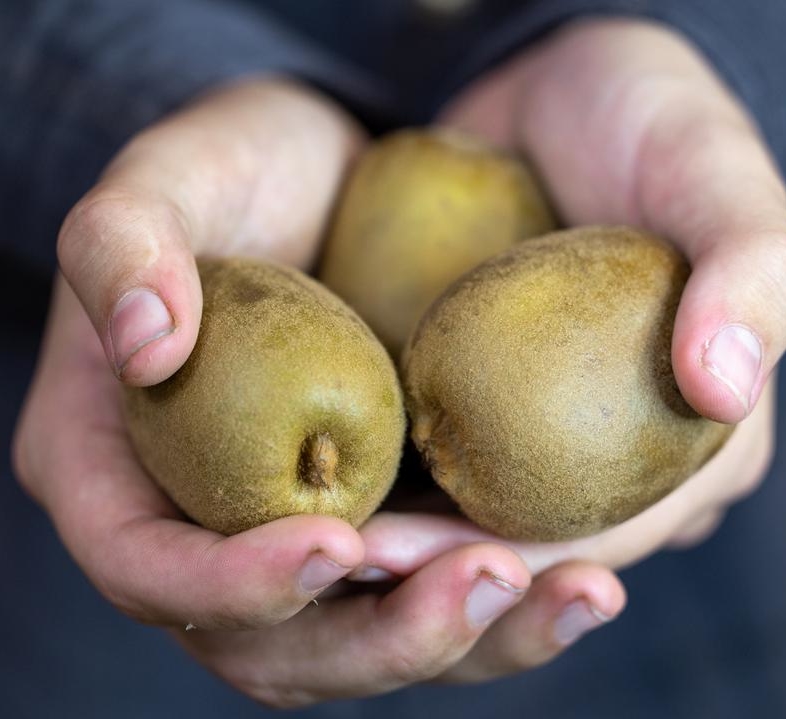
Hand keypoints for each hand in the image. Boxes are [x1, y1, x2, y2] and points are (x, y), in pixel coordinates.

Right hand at [12, 77, 624, 705]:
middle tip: (488, 580)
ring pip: (368, 635)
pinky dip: (505, 598)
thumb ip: (122, 242)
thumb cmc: (233, 174)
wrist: (323, 177)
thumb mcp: (166, 180)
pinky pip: (429, 582)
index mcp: (117, 473)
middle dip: (384, 637)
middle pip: (275, 646)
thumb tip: (144, 343)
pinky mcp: (382, 512)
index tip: (337, 543)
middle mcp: (207, 527)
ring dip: (471, 637)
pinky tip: (582, 567)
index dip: (231, 587)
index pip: (150, 570)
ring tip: (577, 589)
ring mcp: (300, 531)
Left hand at [351, 17, 785, 608]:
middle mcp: (620, 457)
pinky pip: (427, 452)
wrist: (550, 87)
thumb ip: (751, 269)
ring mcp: (542, 429)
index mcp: (695, 446)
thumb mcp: (710, 170)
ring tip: (322, 539)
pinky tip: (320, 480)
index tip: (425, 560)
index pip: (611, 538)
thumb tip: (724, 389)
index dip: (522, 572)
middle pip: (531, 546)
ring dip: (398, 545)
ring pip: (472, 518)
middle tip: (352, 559)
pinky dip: (377, 475)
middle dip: (443, 574)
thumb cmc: (645, 119)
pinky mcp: (478, 394)